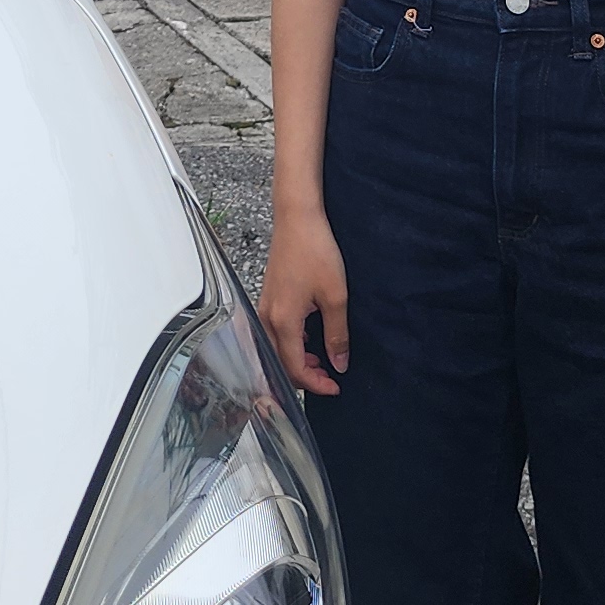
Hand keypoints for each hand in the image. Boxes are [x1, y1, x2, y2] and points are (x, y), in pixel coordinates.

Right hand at [261, 202, 349, 397]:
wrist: (298, 217)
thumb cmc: (315, 249)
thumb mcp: (336, 296)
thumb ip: (337, 334)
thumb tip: (339, 363)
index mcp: (283, 321)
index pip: (294, 368)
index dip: (315, 384)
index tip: (335, 387)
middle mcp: (268, 317)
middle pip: (280, 362)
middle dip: (304, 376)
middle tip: (330, 378)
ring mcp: (265, 306)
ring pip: (275, 348)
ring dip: (296, 361)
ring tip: (322, 361)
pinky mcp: (269, 297)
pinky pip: (274, 332)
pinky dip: (290, 344)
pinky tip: (309, 340)